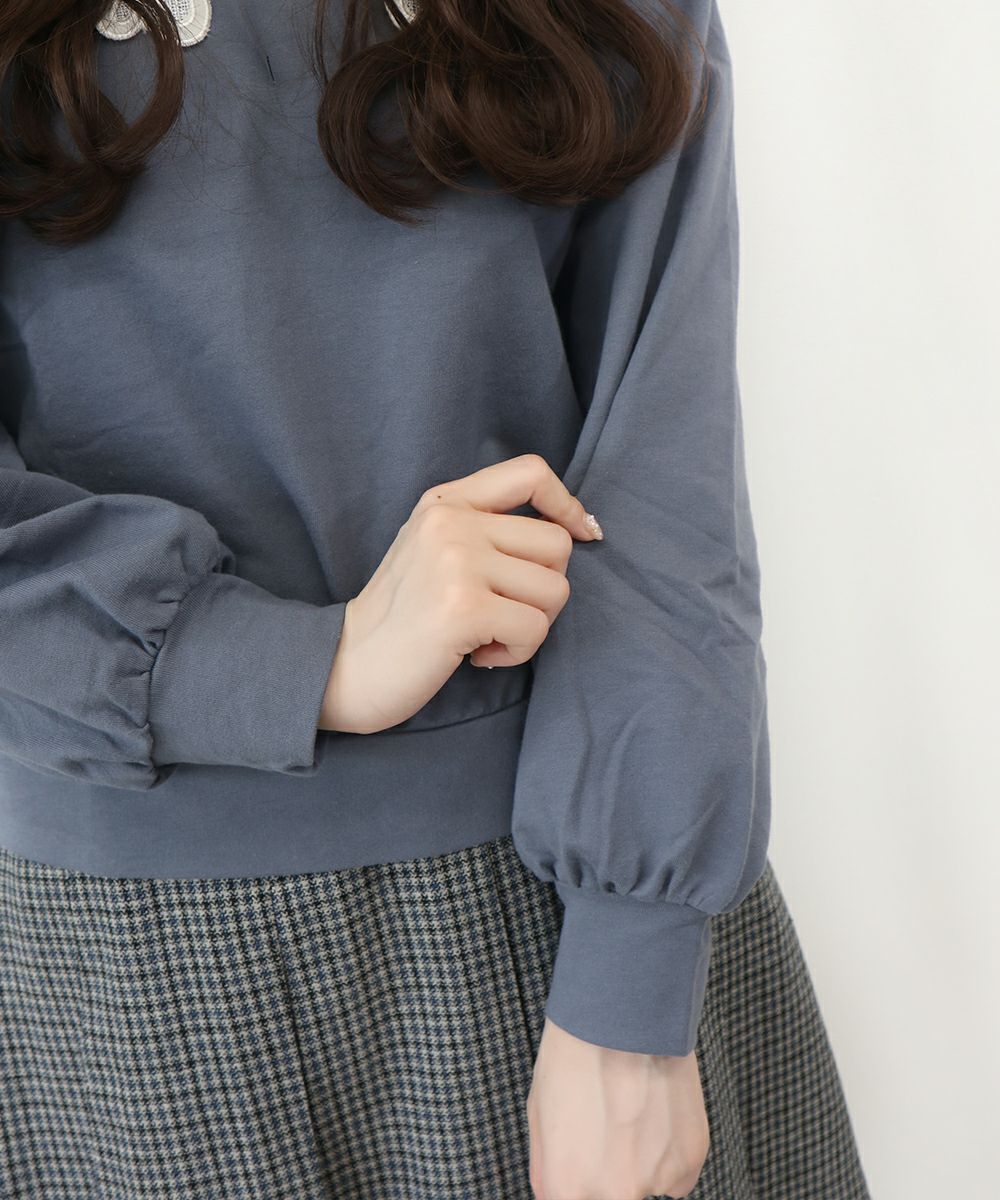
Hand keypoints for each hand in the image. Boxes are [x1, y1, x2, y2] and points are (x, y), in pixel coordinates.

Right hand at [318, 453, 601, 734]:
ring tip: (486, 635)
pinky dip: (517, 652)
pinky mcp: (464, 608)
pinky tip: (479, 655)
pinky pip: (536, 628)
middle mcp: (451, 523)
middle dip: (544, 589)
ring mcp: (457, 563)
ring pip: (555, 590)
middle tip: (504, 613)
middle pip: (556, 545)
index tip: (580, 534)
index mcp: (446, 502)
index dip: (567, 504)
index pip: (531, 472)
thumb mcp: (433, 549)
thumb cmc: (401, 617)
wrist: (345, 667)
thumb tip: (574, 529)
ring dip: (531, 626)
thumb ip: (486, 528)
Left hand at [526, 1016, 708, 1199]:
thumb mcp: (540, 1110)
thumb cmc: (575, 1053)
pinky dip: (669, 1151)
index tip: (587, 1159)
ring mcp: (655, 1181)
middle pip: (614, 1196)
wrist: (623, 1015)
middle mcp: (613, 1194)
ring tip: (633, 1108)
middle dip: (610, 1172)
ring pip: (647, 1186)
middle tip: (610, 1130)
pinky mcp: (690, 1161)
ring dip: (641, 1160)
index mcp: (568, 1186)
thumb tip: (552, 1193)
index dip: (579, 1178)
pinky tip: (656, 1110)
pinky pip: (677, 1175)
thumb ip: (546, 1166)